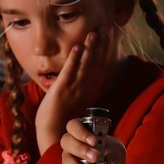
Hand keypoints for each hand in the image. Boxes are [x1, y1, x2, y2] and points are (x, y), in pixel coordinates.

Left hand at [34, 30, 107, 154]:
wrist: (53, 134)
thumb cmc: (63, 117)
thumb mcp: (78, 99)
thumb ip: (83, 86)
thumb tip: (86, 73)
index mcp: (91, 91)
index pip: (101, 67)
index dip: (106, 51)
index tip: (110, 36)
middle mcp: (86, 89)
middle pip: (96, 64)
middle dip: (101, 46)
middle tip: (105, 29)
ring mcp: (74, 90)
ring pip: (85, 66)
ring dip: (89, 49)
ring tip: (93, 33)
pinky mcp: (61, 90)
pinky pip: (69, 72)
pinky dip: (74, 59)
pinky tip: (77, 47)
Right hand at [59, 117, 125, 163]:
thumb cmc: (112, 152)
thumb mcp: (116, 153)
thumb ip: (113, 159)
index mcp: (83, 130)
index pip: (74, 125)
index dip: (81, 132)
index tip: (93, 141)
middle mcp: (72, 141)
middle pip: (67, 141)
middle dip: (81, 149)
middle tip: (95, 157)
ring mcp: (69, 156)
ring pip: (66, 158)